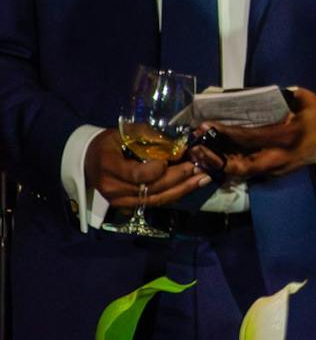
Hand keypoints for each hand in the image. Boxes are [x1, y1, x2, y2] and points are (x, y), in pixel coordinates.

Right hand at [85, 129, 210, 207]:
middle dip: (178, 178)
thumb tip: (177, 145)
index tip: (175, 158)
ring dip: (181, 190)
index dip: (157, 170)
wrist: (88, 161)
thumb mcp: (124, 133)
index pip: (137, 175)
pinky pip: (153, 203)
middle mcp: (113, 188)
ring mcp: (119, 201)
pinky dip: (173, 195)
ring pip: (155, 199)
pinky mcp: (126, 206)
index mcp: (109, 166)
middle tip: (199, 167)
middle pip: (150, 188)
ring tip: (203, 179)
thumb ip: (149, 137)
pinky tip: (190, 186)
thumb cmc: (108, 143)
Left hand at [198, 88, 315, 181]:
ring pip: (242, 172)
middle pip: (241, 166)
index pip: (250, 137)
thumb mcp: (304, 98)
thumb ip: (279, 96)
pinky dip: (232, 164)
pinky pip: (249, 170)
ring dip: (220, 164)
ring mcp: (278, 168)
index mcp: (288, 136)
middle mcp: (280, 156)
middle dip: (215, 159)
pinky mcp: (276, 172)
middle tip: (195, 147)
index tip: (205, 126)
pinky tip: (217, 155)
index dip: (225, 133)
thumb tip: (249, 95)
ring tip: (200, 152)